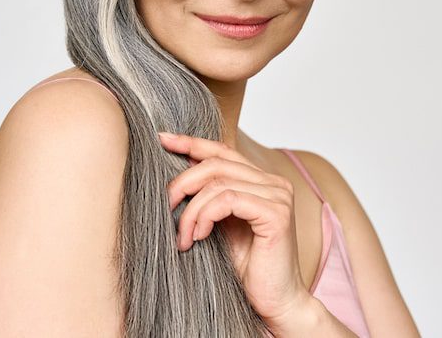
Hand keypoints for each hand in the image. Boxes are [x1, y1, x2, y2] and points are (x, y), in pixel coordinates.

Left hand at [158, 132, 313, 327]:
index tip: (163, 139)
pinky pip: (228, 200)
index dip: (191, 142)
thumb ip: (210, 197)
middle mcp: (274, 183)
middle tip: (165, 206)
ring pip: (218, 182)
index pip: (223, 151)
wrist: (275, 301)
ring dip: (191, 210)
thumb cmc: (248, 267)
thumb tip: (179, 170)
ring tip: (184, 236)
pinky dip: (205, 216)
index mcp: (263, 181)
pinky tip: (199, 237)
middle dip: (183, 182)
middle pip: (217, 163)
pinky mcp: (276, 213)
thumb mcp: (220, 225)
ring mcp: (278, 196)